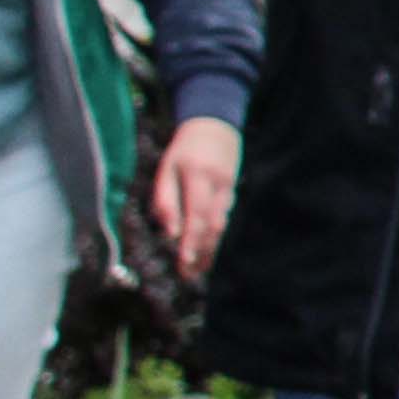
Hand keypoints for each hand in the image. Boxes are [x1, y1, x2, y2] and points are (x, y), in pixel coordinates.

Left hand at [146, 118, 236, 280]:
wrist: (215, 125)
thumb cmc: (184, 148)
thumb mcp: (167, 168)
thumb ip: (166, 198)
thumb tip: (170, 231)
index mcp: (197, 176)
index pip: (196, 215)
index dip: (191, 240)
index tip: (185, 262)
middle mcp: (217, 184)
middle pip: (212, 225)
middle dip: (201, 251)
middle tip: (189, 274)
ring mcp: (229, 188)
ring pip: (221, 224)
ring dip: (209, 248)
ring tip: (197, 269)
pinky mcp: (233, 191)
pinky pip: (224, 217)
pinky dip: (215, 235)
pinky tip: (207, 249)